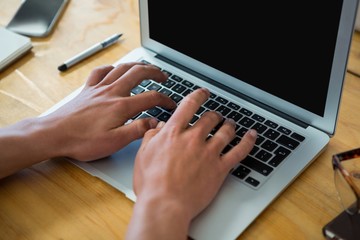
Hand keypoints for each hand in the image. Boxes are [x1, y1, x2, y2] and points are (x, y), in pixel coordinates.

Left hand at [42, 62, 176, 160]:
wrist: (54, 134)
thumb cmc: (82, 140)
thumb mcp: (114, 142)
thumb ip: (137, 130)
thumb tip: (155, 123)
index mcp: (121, 106)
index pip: (151, 97)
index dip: (165, 99)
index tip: (171, 104)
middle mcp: (111, 92)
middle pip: (138, 73)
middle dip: (154, 72)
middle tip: (164, 76)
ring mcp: (99, 88)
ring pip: (122, 68)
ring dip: (137, 65)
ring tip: (146, 67)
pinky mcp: (88, 90)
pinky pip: (101, 71)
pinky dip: (111, 67)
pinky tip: (114, 69)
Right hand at [127, 88, 256, 238]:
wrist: (165, 205)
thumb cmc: (152, 184)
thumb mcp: (143, 155)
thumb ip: (151, 136)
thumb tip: (158, 126)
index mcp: (173, 133)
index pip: (189, 105)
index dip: (198, 95)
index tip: (203, 93)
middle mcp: (193, 139)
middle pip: (210, 118)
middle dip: (214, 115)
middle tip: (215, 116)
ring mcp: (209, 153)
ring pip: (225, 131)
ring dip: (229, 125)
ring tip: (230, 124)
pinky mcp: (220, 168)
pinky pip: (239, 151)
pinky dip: (248, 141)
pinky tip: (252, 135)